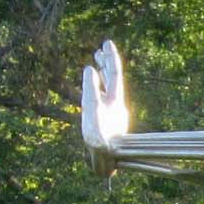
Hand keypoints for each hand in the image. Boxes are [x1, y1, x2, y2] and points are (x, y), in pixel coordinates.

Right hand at [80, 41, 130, 171]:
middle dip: (106, 62)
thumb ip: (91, 90)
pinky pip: (98, 98)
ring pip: (106, 86)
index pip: (115, 74)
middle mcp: (114, 103)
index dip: (111, 58)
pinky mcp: (102, 119)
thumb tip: (88, 69)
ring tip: (95, 61)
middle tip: (100, 48)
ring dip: (101, 73)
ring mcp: (109, 111)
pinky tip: (91, 81)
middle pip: (112, 78)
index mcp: (115, 100)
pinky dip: (94, 86)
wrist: (106, 160)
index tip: (106, 43)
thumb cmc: (100, 138)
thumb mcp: (93, 112)